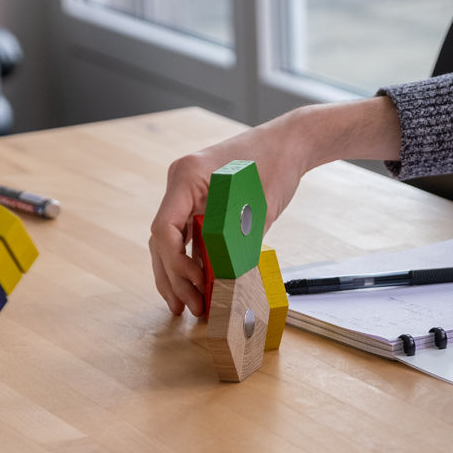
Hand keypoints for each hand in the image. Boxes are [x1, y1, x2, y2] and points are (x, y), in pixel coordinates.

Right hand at [150, 112, 309, 316]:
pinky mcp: (199, 204)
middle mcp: (180, 186)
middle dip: (173, 278)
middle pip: (162, 241)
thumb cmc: (275, 166)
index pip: (163, 230)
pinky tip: (197, 287)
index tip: (197, 283)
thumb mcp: (257, 210)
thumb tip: (223, 287)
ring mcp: (187, 195)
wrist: (290, 143)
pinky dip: (191, 262)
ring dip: (178, 275)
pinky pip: (187, 238)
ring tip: (187, 306)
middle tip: (187, 309)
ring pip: (171, 243)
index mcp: (186, 178)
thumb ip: (236, 245)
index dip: (175, 263)